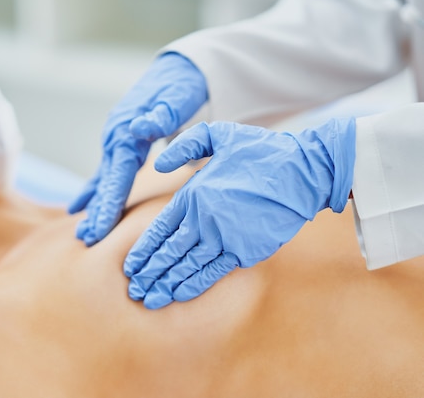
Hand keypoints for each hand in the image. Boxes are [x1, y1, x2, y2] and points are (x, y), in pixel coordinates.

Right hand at [68, 52, 207, 245]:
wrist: (177, 70)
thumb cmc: (181, 86)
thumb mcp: (177, 96)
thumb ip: (163, 113)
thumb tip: (142, 127)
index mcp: (127, 131)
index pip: (117, 175)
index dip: (109, 202)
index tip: (102, 228)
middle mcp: (116, 138)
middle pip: (106, 182)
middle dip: (98, 212)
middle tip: (88, 240)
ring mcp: (116, 142)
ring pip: (103, 180)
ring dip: (94, 206)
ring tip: (83, 234)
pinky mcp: (121, 145)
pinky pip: (106, 174)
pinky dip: (94, 192)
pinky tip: (79, 208)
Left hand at [124, 119, 355, 308]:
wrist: (304, 171)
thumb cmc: (260, 150)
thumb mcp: (218, 135)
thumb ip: (185, 146)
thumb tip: (157, 165)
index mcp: (193, 194)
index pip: (161, 229)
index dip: (144, 250)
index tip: (130, 266)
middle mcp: (204, 219)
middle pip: (169, 252)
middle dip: (150, 273)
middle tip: (135, 290)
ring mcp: (225, 237)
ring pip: (187, 266)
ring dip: (167, 284)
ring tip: (150, 299)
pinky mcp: (246, 250)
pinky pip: (214, 271)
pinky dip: (194, 284)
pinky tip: (179, 294)